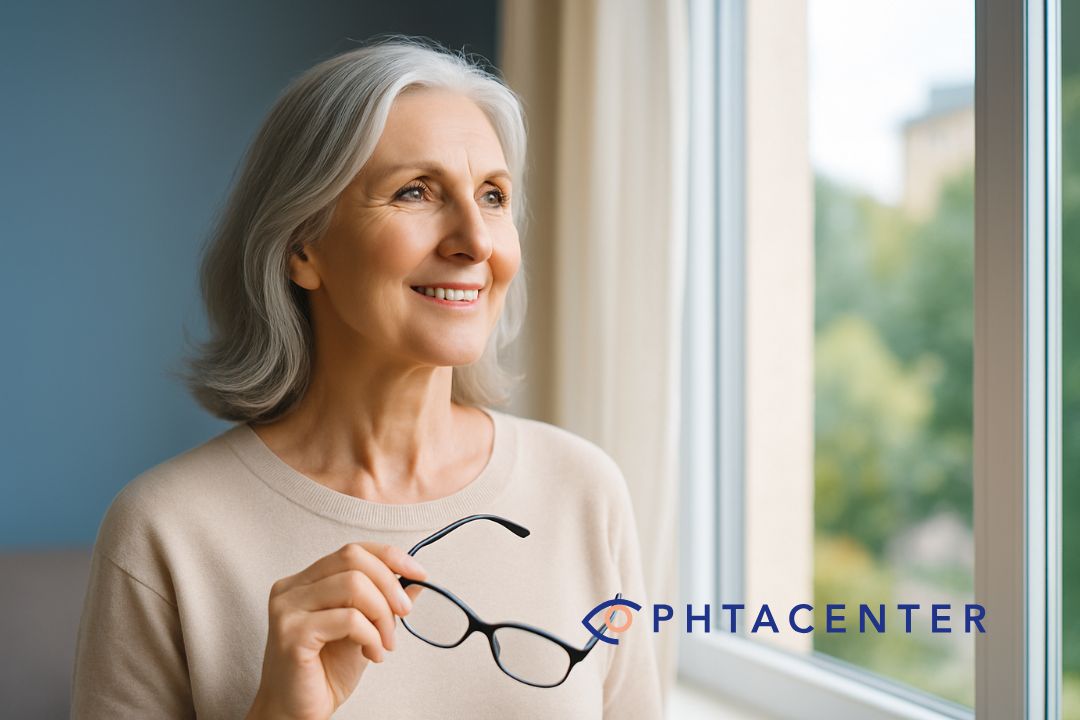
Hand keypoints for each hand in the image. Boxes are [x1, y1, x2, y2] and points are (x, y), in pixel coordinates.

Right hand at [246, 542, 426, 719]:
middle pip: (353, 559)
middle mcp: (292, 589)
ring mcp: (288, 609)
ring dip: (382, 614)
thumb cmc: (325, 673)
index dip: (390, 556)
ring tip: (386, 642)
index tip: (419, 573)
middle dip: (389, 585)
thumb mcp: (364, 630)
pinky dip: (371, 635)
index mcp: (306, 582)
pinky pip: (349, 619)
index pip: (352, 550)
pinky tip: (373, 654)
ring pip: (353, 585)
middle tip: (404, 614)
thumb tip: (415, 580)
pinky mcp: (292, 633)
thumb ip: (383, 603)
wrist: (297, 713)